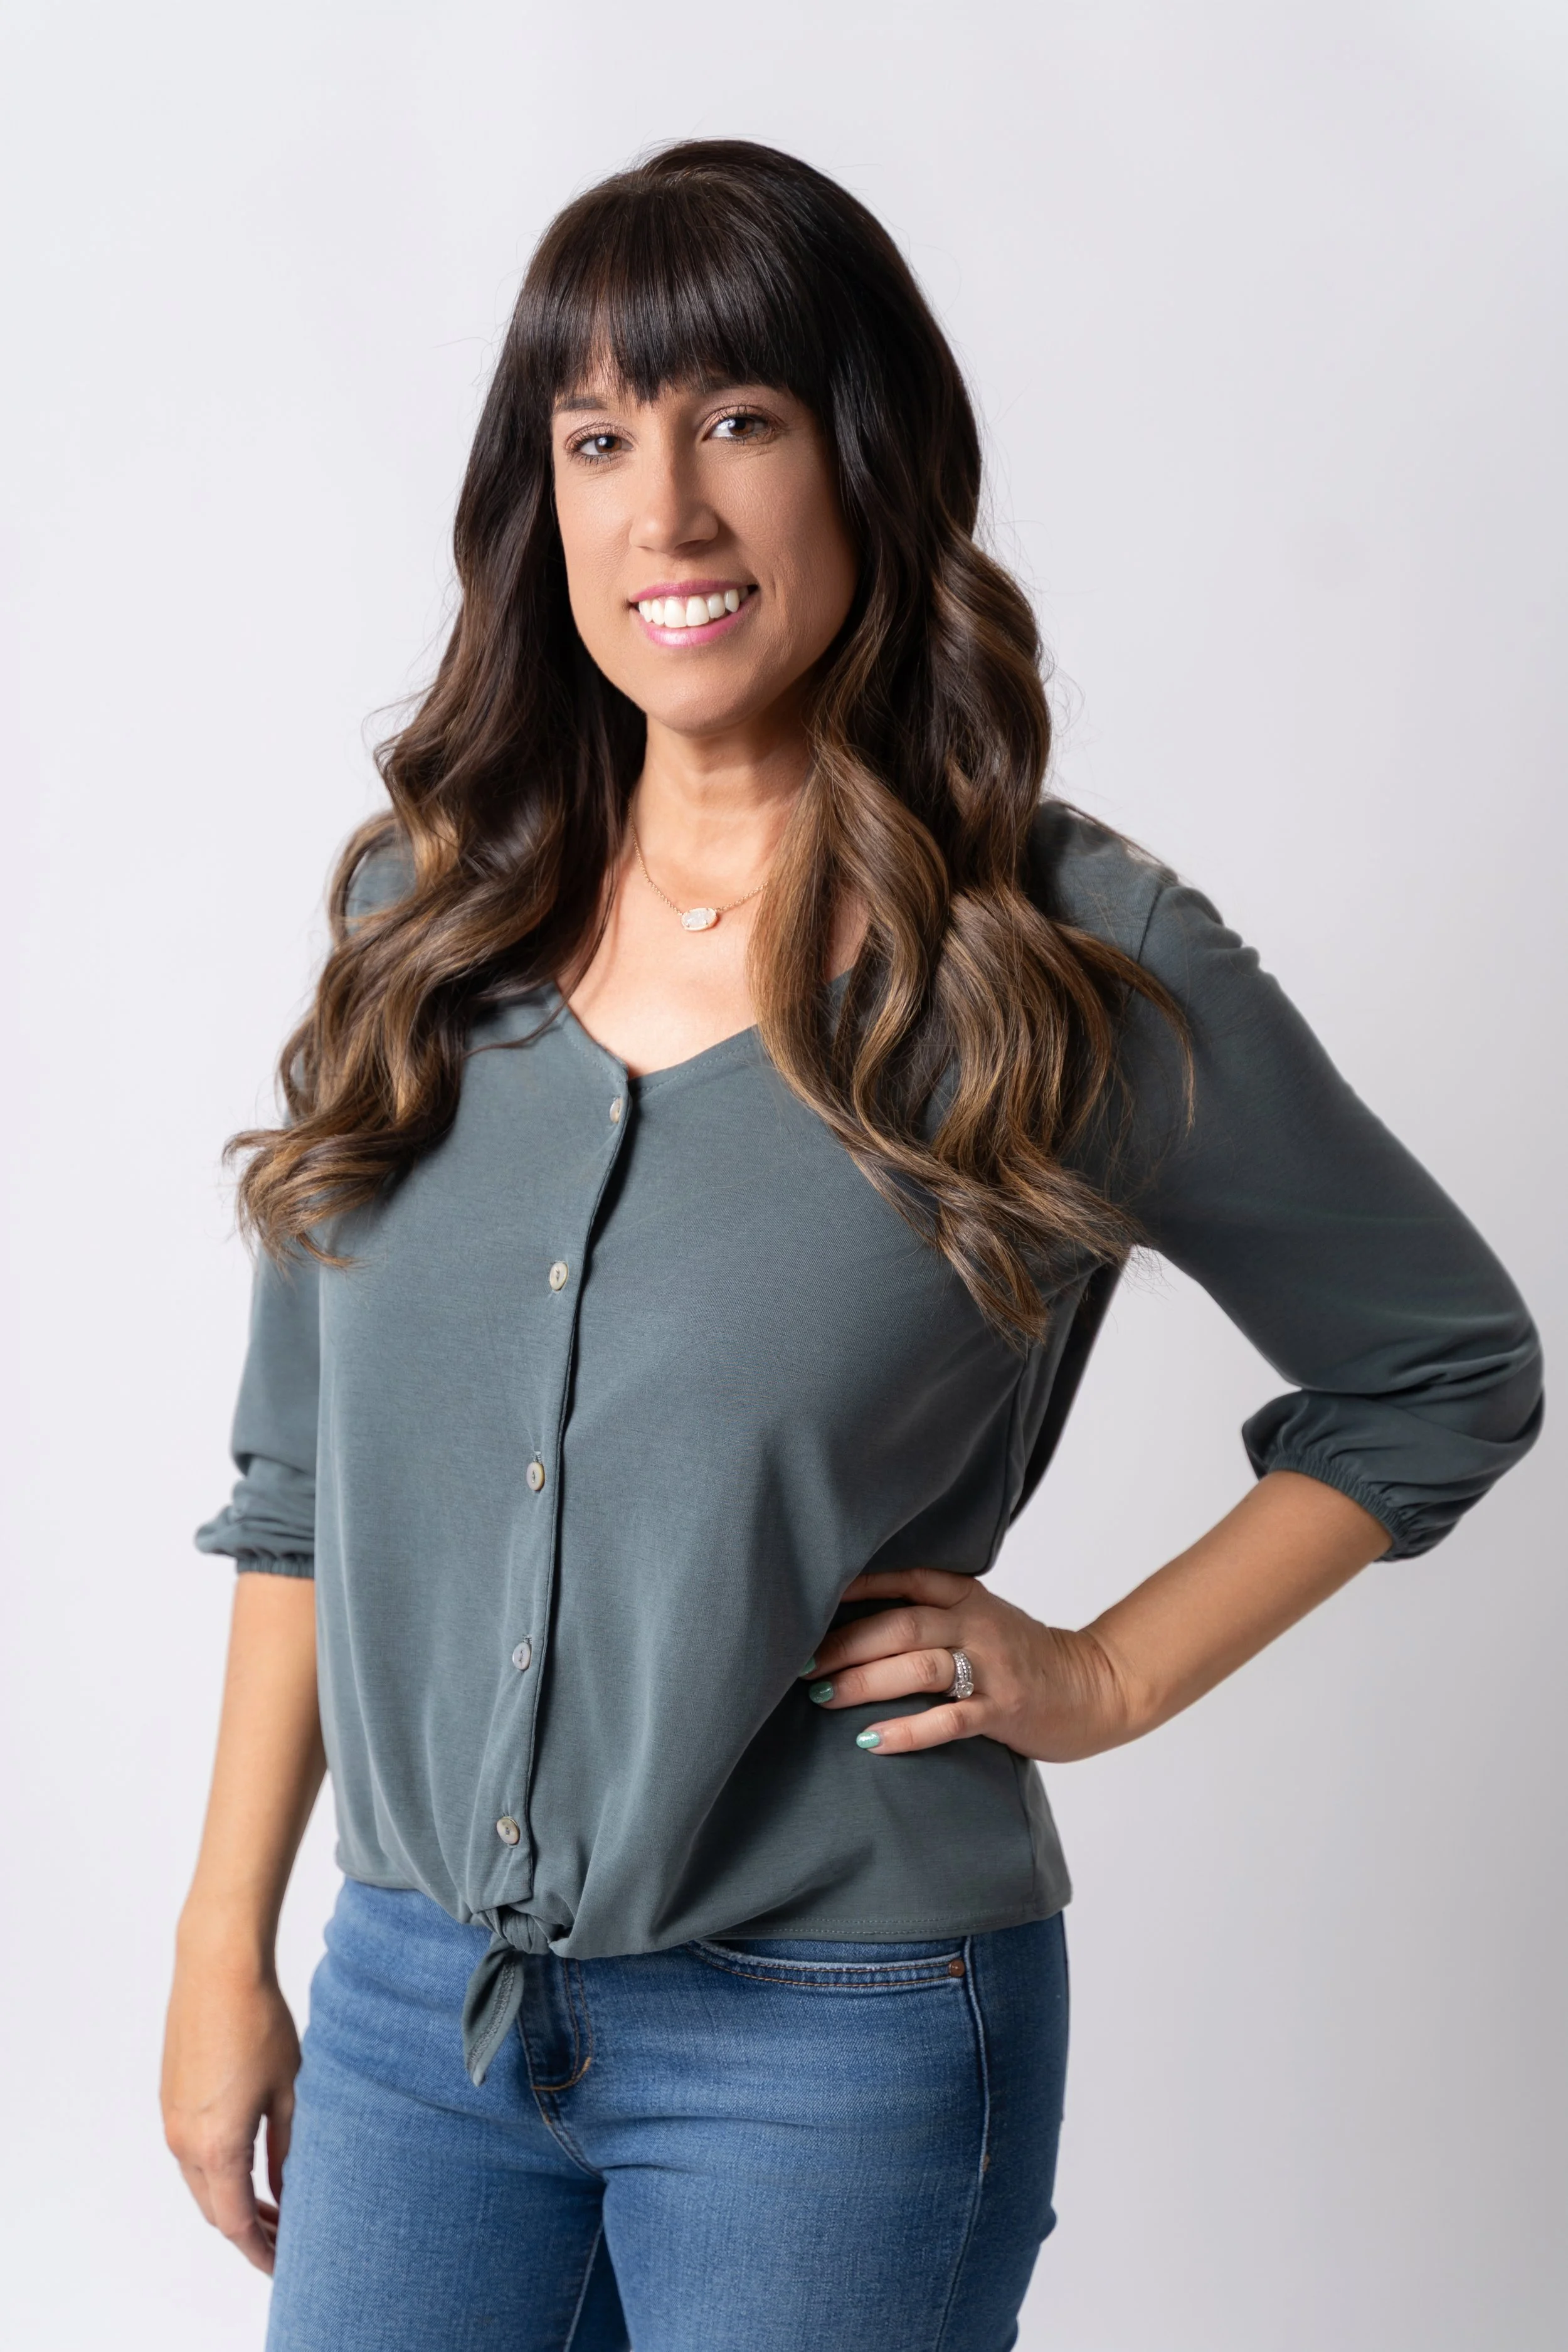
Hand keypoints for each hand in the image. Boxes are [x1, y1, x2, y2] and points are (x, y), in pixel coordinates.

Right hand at [161, 1938, 302, 2273]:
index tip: (285, 2263)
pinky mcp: (170, 2099)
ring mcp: (172, 2120)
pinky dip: (217, 2171)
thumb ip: (287, 2151)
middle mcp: (184, 2141)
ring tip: (274, 2203)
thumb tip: (286, 2193)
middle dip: (249, 2230)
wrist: (217, 1968)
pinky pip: (191, 2154)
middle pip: (214, 2209)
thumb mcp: (288, 2091)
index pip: (235, 2223)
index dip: (260, 2250)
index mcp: (216, 2146)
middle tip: (287, 2236)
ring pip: (200, 2183)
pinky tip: (248, 2163)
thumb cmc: (259, 2021)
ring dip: (232, 2199)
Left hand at [802, 1565, 1133, 1760]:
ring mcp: (991, 1667)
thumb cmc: (1022, 1657)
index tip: (810, 1599)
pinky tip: (871, 1740)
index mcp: (967, 1597)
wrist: (1093, 1686)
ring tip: (823, 1696)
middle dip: (846, 1644)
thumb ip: (933, 1615)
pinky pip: (949, 1719)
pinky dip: (908, 1730)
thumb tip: (855, 1626)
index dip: (857, 1587)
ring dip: (865, 1681)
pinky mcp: (1003, 1710)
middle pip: (901, 1625)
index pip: (905, 1580)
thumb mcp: (981, 1619)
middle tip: (801, 1663)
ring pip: (919, 1666)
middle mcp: (976, 1625)